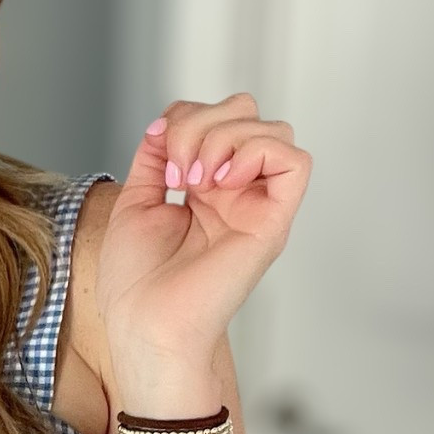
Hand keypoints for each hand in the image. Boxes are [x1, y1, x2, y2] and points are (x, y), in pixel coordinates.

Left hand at [98, 93, 311, 396]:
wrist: (144, 323)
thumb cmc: (137, 282)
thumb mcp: (137, 199)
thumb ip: (156, 155)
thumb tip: (168, 119)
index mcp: (207, 186)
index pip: (216, 114)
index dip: (185, 118)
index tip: (162, 166)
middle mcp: (238, 191)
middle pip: (247, 110)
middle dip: (203, 123)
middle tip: (179, 177)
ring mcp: (258, 206)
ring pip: (274, 128)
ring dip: (223, 140)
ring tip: (197, 184)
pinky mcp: (273, 223)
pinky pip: (295, 162)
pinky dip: (257, 154)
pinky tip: (222, 184)